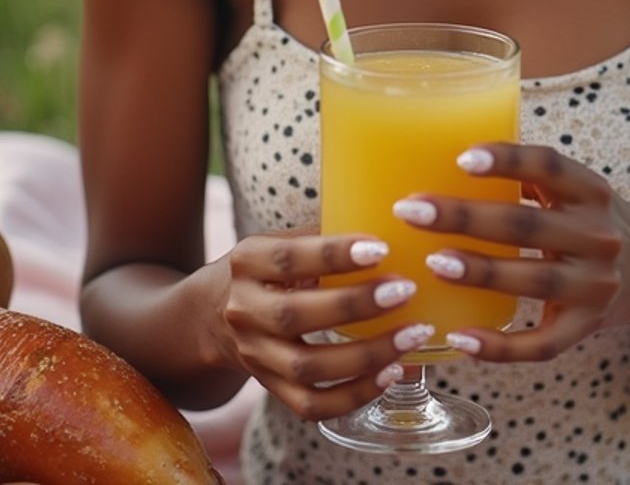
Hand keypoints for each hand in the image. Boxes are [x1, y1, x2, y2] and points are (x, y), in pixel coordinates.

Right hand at [216, 232, 433, 419]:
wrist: (218, 312)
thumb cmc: (274, 266)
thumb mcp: (285, 239)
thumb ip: (326, 233)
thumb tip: (395, 224)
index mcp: (247, 261)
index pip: (288, 258)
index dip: (333, 255)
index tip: (381, 248)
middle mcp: (244, 309)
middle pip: (294, 316)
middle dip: (354, 306)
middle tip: (405, 291)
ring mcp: (255, 354)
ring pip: (306, 368)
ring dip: (366, 356)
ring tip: (412, 335)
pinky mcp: (270, 388)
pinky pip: (312, 404)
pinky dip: (355, 395)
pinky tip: (392, 372)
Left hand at [393, 143, 629, 361]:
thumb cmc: (591, 219)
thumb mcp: (576, 190)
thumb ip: (530, 177)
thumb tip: (445, 157)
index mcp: (591, 190)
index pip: (550, 166)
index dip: (507, 160)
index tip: (461, 157)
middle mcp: (598, 235)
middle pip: (528, 224)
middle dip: (466, 217)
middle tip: (413, 210)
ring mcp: (596, 285)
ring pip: (534, 279)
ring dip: (481, 271)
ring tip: (433, 263)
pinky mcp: (588, 327)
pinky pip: (542, 344)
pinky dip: (500, 347)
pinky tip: (459, 336)